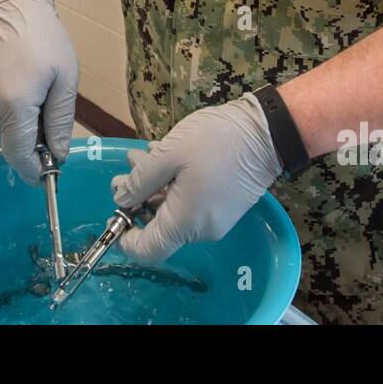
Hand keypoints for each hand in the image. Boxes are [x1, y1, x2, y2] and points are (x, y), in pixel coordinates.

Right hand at [0, 0, 77, 184]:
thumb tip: (57, 156)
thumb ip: (60, 122)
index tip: (47, 178)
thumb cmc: (45, 38)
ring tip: (35, 95)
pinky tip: (18, 86)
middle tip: (50, 125)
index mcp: (13, 104)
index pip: (20, 154)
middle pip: (9, 143)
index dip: (34, 170)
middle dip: (30, 144)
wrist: (13, 4)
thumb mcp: (65, 81)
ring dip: (16, 126)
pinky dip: (3, 111)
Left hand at [111, 94, 282, 262]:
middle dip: (138, 197)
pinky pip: (191, 203)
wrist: (267, 133)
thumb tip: (121, 200)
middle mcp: (202, 230)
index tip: (115, 211)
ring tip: (146, 155)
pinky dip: (175, 185)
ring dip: (155, 185)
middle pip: (159, 226)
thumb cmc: (216, 141)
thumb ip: (140, 181)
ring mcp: (216, 219)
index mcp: (186, 223)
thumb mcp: (169, 155)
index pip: (147, 251)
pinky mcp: (225, 206)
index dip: (125, 237)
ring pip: (174, 210)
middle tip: (129, 166)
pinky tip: (168, 158)